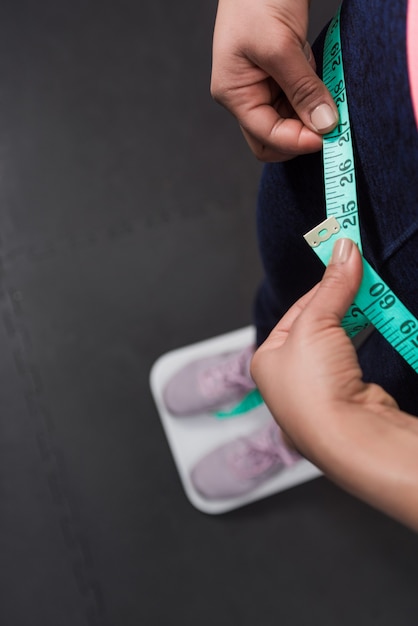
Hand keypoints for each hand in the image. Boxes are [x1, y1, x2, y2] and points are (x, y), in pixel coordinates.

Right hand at [211, 0, 338, 161]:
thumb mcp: (280, 46)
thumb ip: (302, 90)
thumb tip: (324, 125)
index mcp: (234, 93)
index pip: (265, 136)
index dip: (296, 141)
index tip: (328, 135)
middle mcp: (245, 96)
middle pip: (272, 139)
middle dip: (300, 138)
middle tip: (330, 128)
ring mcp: (262, 87)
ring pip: (288, 123)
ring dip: (310, 120)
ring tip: (330, 102)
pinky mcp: (279, 76)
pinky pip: (298, 102)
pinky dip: (313, 102)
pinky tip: (324, 89)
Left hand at [251, 239, 417, 530]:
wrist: (349, 437)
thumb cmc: (314, 387)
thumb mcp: (316, 323)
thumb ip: (332, 286)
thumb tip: (344, 250)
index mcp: (267, 358)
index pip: (296, 310)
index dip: (322, 287)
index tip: (345, 265)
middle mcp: (288, 377)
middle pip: (317, 326)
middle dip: (340, 302)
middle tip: (362, 277)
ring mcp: (319, 390)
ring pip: (338, 343)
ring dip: (355, 319)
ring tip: (372, 296)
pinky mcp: (347, 397)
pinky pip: (355, 359)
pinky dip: (365, 340)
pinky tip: (376, 326)